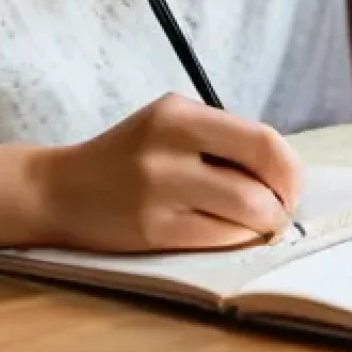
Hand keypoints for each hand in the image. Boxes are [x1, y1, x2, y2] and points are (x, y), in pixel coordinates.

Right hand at [34, 93, 302, 252]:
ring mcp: (160, 189)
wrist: (62, 189)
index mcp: (179, 112)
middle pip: (263, 176)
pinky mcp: (153, 229)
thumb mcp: (170, 126)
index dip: (289, 167)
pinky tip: (224, 230)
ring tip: (253, 222)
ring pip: (248, 212)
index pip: (262, 139)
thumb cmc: (129, 157)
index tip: (289, 182)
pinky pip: (220, 238)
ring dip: (263, 223)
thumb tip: (284, 171)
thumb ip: (221, 139)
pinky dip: (235, 237)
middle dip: (284, 198)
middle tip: (280, 208)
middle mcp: (169, 146)